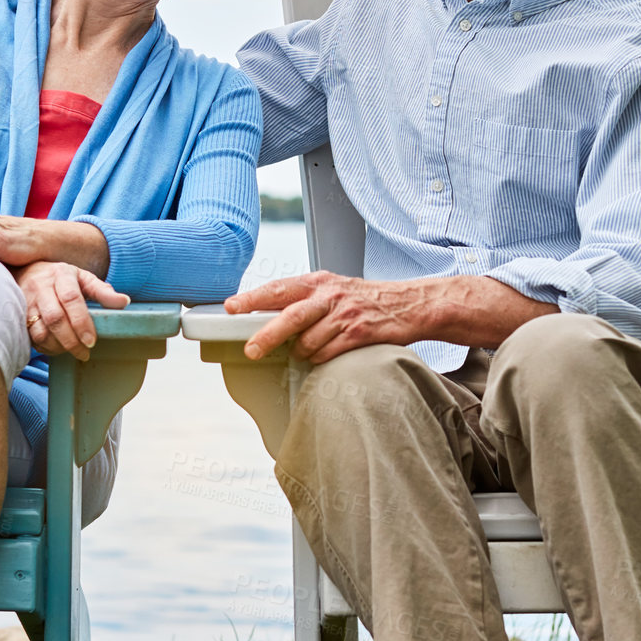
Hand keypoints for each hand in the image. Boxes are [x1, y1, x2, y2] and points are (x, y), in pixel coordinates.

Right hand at [16, 261, 129, 360]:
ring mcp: (26, 301)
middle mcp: (41, 286)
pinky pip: (29, 336)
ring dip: (57, 346)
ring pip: (40, 330)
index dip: (81, 322)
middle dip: (71, 340)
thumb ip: (102, 291)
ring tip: (71, 351)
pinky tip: (56, 349)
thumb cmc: (61, 278)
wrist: (25, 270)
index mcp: (62, 274)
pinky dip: (44, 347)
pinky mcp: (16, 314)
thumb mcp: (83, 278)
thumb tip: (124, 301)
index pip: (71, 298)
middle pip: (55, 318)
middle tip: (84, 352)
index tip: (91, 341)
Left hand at [224, 272, 430, 362]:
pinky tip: (325, 355)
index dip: (252, 298)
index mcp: (318, 281)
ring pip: (308, 342)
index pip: (278, 289)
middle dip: (266, 335)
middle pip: (290, 316)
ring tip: (307, 352)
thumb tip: (265, 316)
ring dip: (302, 353)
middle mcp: (330, 295)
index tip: (231, 307)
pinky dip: (320, 359)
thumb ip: (304, 299)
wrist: (410, 304)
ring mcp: (345, 315)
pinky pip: (328, 354)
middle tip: (251, 350)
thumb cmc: (365, 300)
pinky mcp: (359, 334)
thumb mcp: (333, 289)